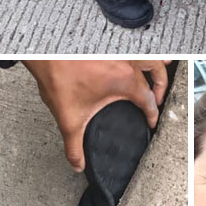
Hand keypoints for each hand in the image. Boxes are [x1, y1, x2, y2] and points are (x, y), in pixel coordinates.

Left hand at [22, 60, 169, 170]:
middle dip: (161, 85)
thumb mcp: (69, 118)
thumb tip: (77, 162)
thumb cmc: (58, 76)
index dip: (153, 113)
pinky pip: (132, 46)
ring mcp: (117, 49)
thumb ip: (74, 146)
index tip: (151, 120)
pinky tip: (128, 58)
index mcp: (124, 80)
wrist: (44, 53)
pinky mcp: (106, 43)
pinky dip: (137, 52)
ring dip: (155, 63)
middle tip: (157, 98)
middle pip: (158, 69)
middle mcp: (126, 61)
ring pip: (148, 52)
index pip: (149, 98)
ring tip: (153, 72)